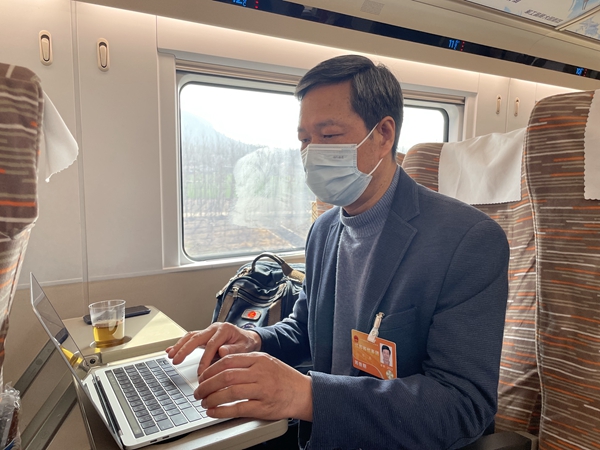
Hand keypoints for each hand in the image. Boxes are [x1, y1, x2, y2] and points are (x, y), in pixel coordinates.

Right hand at [165, 322, 261, 375]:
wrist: (249, 339)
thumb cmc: (246, 344)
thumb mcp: (245, 347)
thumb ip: (234, 350)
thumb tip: (222, 352)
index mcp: (225, 330)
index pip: (212, 345)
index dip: (205, 359)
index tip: (201, 371)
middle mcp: (214, 328)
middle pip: (197, 337)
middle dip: (185, 349)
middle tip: (176, 360)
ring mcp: (208, 331)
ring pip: (191, 337)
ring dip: (179, 346)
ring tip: (170, 356)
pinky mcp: (204, 337)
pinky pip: (190, 339)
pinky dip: (180, 345)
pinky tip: (170, 350)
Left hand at [196, 352, 312, 421]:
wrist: (303, 393)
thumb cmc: (283, 378)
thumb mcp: (267, 362)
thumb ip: (247, 362)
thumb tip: (220, 368)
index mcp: (259, 359)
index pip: (228, 360)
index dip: (210, 369)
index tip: (202, 376)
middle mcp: (260, 372)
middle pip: (226, 376)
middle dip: (207, 385)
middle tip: (199, 391)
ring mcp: (262, 389)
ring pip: (229, 392)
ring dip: (212, 398)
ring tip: (204, 402)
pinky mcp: (263, 407)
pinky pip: (237, 408)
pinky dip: (221, 411)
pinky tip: (213, 412)